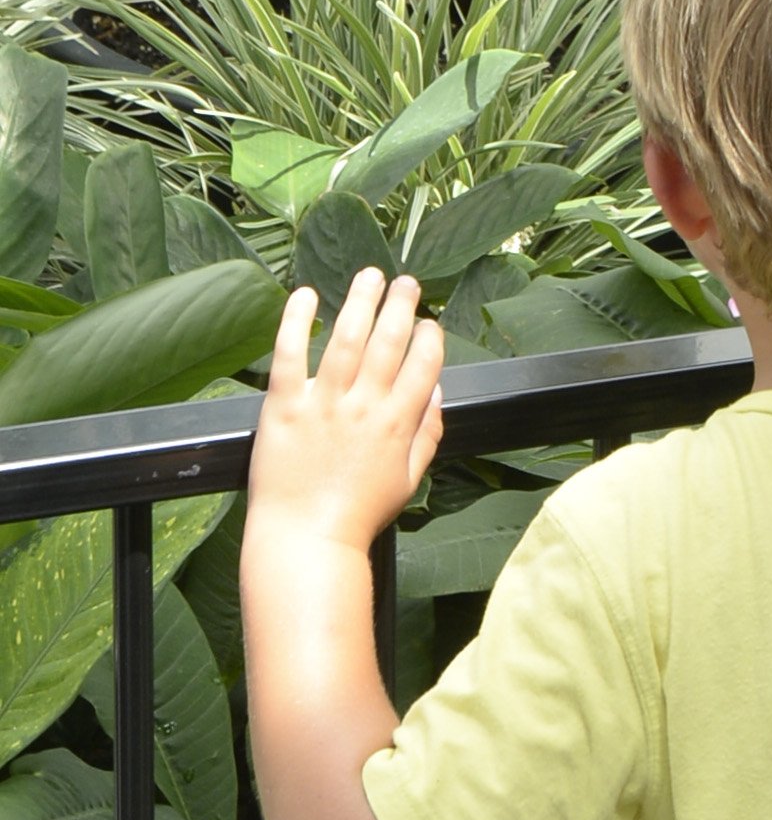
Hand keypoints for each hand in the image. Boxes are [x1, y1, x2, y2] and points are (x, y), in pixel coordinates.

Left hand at [248, 269, 444, 557]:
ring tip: (370, 276)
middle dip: (401, 304)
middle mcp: (364, 406)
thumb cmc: (357, 516)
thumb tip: (438, 391)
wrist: (306, 543)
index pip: (424, 364)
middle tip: (406, 282)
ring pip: (347, 338)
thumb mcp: (409, 481)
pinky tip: (306, 296)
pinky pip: (290, 355)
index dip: (430, 337)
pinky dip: (297, 321)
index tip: (428, 324)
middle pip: (389, 340)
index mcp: (397, 423)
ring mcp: (324, 404)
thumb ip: (429, 433)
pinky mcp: (284, 407)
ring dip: (361, 301)